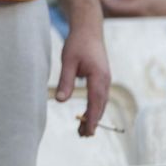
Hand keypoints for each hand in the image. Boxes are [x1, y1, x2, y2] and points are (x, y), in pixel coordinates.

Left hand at [56, 19, 110, 135]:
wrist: (88, 29)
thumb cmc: (77, 44)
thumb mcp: (68, 61)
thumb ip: (65, 81)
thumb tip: (60, 101)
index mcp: (99, 77)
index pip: (95, 103)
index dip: (92, 119)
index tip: (88, 132)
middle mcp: (105, 80)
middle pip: (100, 106)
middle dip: (93, 122)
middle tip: (83, 136)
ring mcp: (106, 79)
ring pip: (101, 102)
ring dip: (94, 116)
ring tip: (84, 129)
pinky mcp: (102, 77)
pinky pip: (100, 96)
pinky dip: (95, 107)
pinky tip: (88, 113)